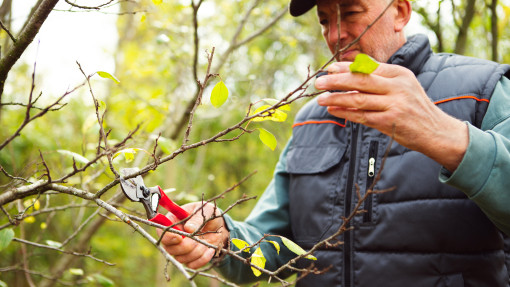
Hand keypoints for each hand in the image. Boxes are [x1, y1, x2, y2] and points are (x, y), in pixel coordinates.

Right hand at [157, 202, 228, 268]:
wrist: (219, 226)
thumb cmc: (209, 214)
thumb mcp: (206, 210)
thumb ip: (197, 217)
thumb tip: (189, 229)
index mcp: (173, 221)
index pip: (161, 232)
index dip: (168, 237)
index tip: (180, 238)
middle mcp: (173, 237)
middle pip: (170, 249)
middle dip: (185, 246)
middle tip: (197, 239)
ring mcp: (180, 249)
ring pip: (181, 258)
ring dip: (196, 252)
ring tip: (206, 242)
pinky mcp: (190, 258)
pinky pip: (192, 265)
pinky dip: (202, 259)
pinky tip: (210, 249)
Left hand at [315, 62, 467, 171]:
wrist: (435, 130)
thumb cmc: (413, 106)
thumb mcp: (402, 85)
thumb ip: (380, 78)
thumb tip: (349, 70)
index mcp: (399, 74)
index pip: (367, 67)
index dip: (346, 68)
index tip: (329, 69)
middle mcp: (398, 87)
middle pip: (361, 81)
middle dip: (336, 81)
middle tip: (319, 82)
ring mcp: (394, 105)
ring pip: (359, 100)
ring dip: (337, 99)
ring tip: (321, 99)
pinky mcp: (390, 122)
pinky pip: (362, 117)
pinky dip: (345, 113)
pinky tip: (333, 111)